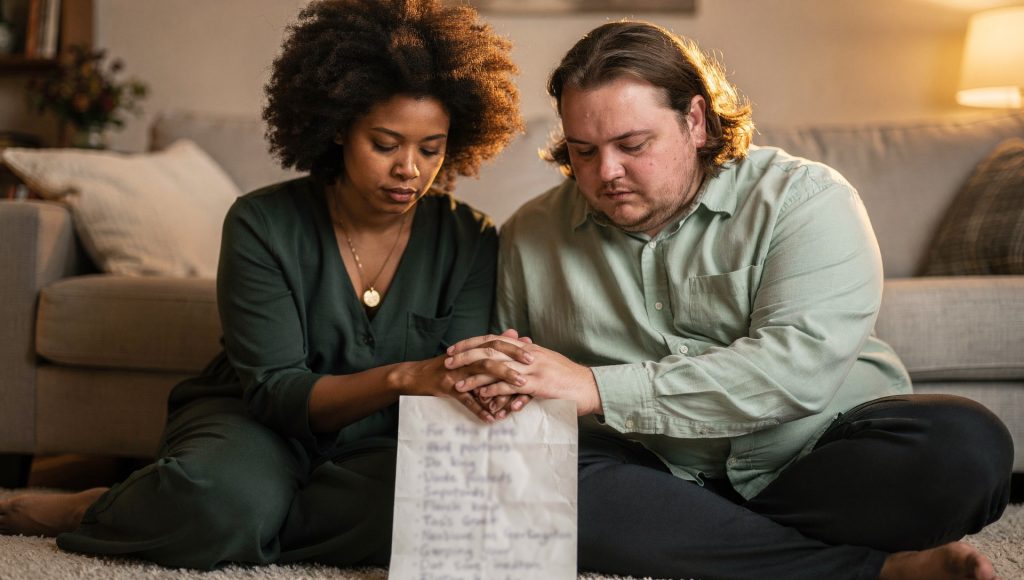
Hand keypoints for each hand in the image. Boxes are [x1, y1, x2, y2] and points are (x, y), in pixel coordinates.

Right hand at [392, 329, 532, 422]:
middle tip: (530, 367)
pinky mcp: (446, 388)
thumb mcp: (469, 354)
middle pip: (490, 355)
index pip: (495, 343)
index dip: (514, 348)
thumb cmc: (446, 366)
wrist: (415, 377)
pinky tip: (491, 418)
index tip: (533, 352)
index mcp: (471, 349)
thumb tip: (515, 332)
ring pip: (480, 374)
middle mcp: (464, 358)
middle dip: (511, 361)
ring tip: (517, 389)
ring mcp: (455, 372)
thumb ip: (493, 344)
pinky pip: (465, 400)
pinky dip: (478, 409)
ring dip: (500, 382)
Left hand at [446, 332, 601, 415]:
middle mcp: (527, 354)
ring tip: (457, 384)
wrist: (589, 386)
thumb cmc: (567, 378)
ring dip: (474, 376)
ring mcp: (533, 369)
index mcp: (527, 348)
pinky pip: (512, 385)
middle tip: (446, 362)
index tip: (453, 348)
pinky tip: (481, 395)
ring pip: (497, 367)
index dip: (471, 343)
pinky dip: (495, 389)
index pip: (493, 339)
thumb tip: (511, 359)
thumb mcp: (545, 363)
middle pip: (490, 350)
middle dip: (466, 356)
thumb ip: (526, 360)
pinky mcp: (539, 385)